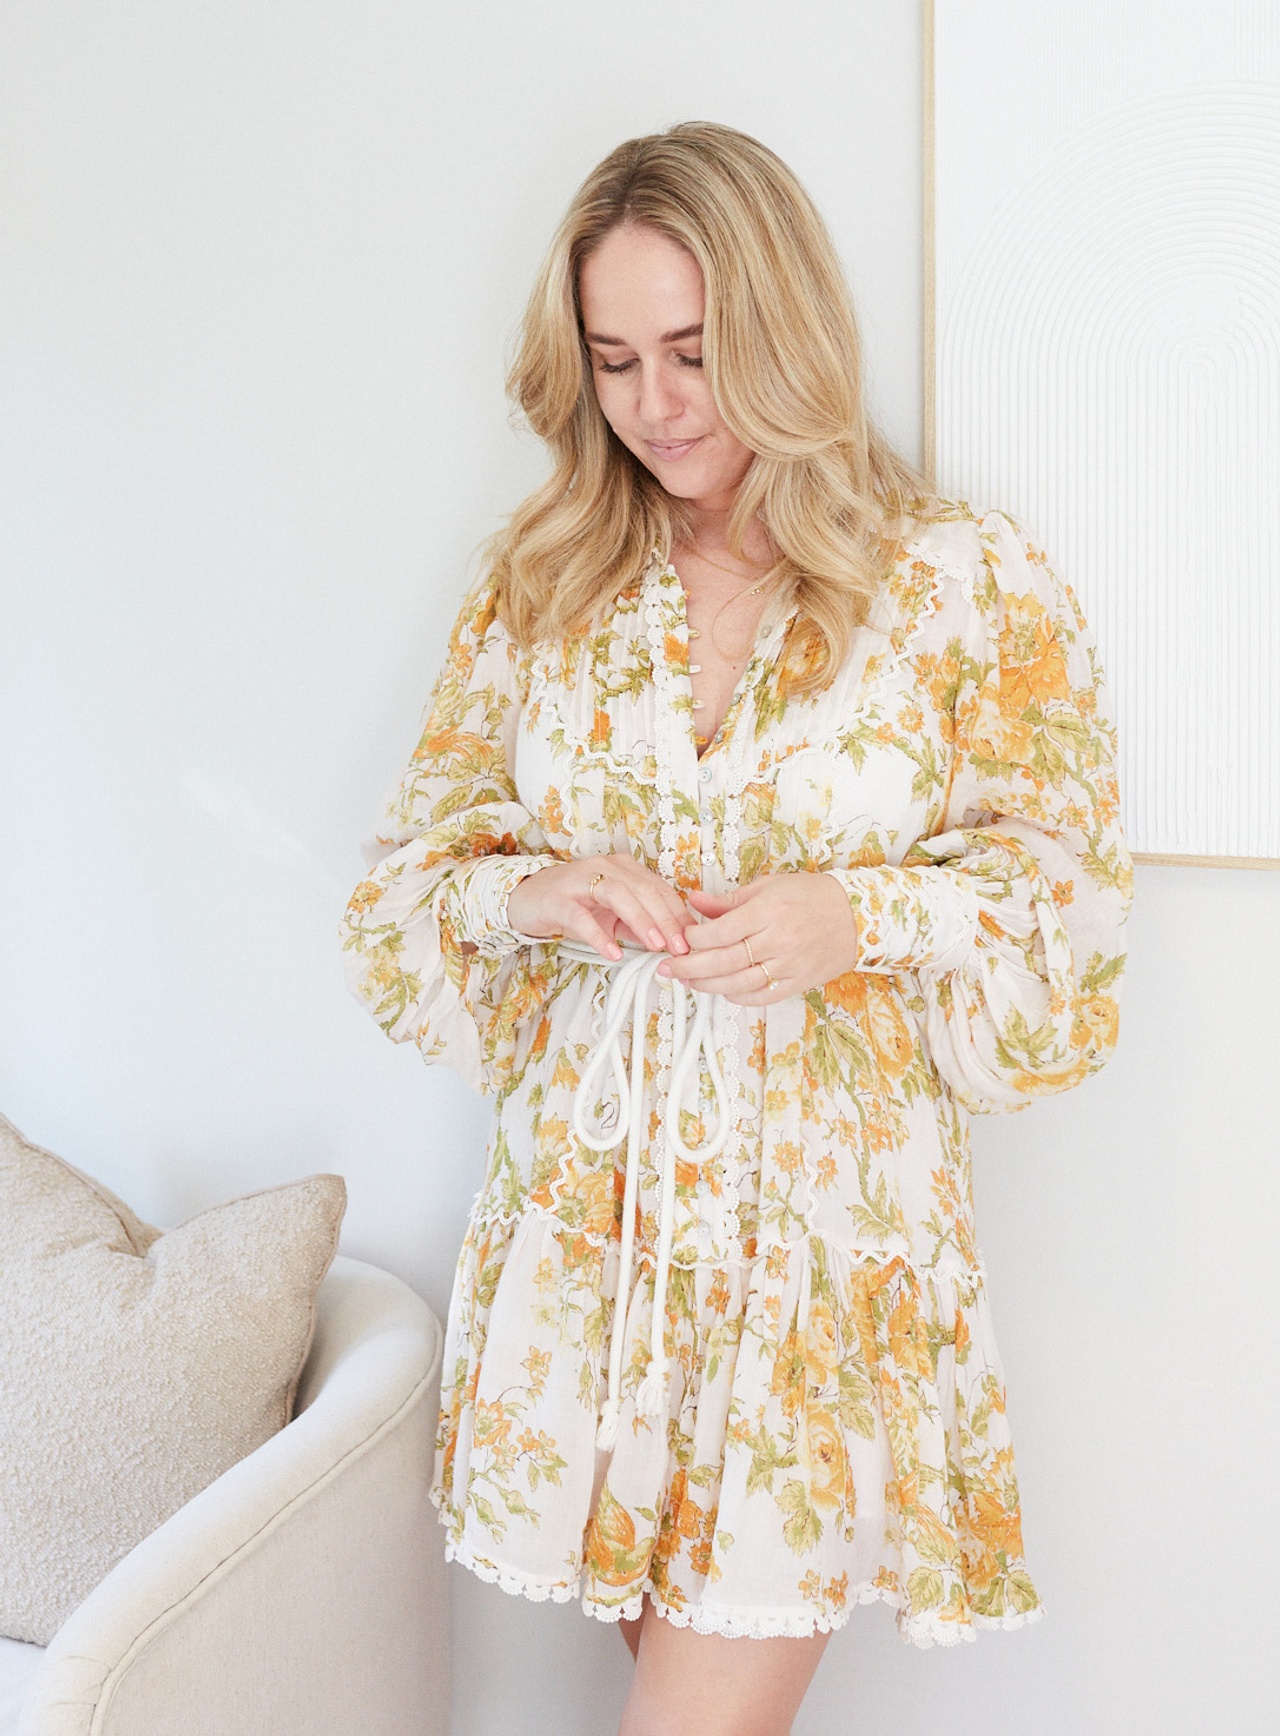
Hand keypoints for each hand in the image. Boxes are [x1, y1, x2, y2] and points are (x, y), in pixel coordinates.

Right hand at [505, 853, 691, 962]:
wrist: (526, 898)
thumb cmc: (572, 904)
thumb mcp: (612, 915)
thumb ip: (639, 924)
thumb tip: (670, 942)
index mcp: (623, 868)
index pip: (659, 888)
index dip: (678, 913)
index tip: (692, 939)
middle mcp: (605, 867)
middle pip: (644, 889)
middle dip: (667, 919)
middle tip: (680, 946)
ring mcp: (580, 880)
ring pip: (619, 895)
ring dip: (641, 920)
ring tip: (656, 946)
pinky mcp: (558, 899)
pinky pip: (582, 917)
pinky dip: (599, 935)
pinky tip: (612, 952)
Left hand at [655, 872, 857, 1004]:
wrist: (857, 916)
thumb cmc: (812, 896)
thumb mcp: (769, 886)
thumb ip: (729, 900)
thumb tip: (694, 901)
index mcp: (768, 911)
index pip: (720, 932)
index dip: (694, 938)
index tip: (682, 937)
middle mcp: (777, 940)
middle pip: (724, 961)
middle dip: (690, 966)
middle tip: (668, 968)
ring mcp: (788, 965)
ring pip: (738, 983)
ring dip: (708, 985)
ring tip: (688, 981)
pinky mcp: (797, 982)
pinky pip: (761, 996)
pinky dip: (737, 996)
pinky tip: (722, 990)